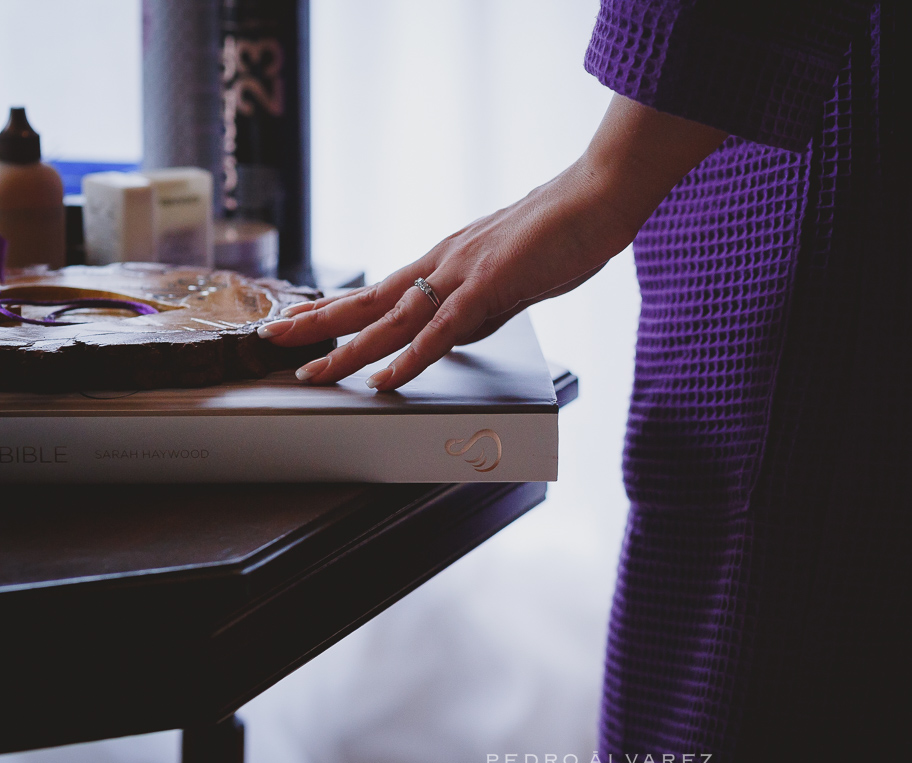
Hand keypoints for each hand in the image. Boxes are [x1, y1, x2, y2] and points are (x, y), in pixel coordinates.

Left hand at [257, 95, 726, 390]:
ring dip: (349, 348)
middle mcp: (443, 264)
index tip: (304, 320)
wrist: (598, 197)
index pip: (381, 290)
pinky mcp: (490, 286)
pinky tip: (385, 378)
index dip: (338, 306)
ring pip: (393, 319)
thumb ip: (483, 303)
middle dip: (319, 322)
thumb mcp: (513, 274)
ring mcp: (463, 273)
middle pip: (369, 300)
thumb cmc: (564, 230)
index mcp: (448, 261)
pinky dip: (412, 358)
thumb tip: (460, 330)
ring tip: (313, 371)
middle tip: (275, 338)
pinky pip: (442, 330)